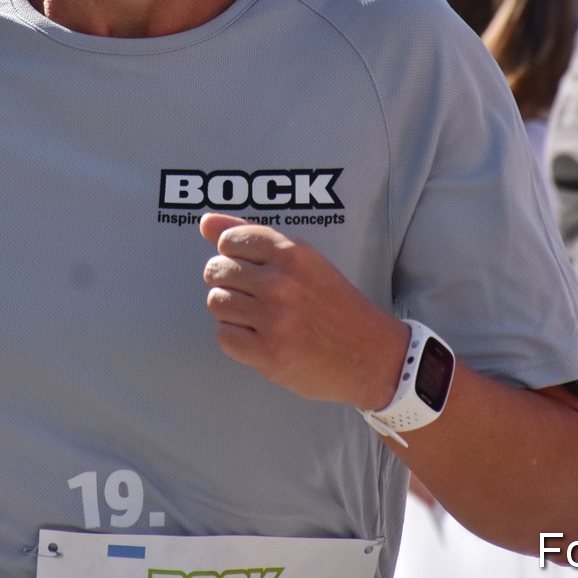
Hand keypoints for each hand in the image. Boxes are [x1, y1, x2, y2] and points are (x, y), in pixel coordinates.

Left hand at [199, 213, 407, 409]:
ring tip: (256, 317)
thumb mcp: (303, 260)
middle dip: (228, 283)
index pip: (229, 240)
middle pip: (216, 271)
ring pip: (216, 303)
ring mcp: (274, 319)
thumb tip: (206, 222)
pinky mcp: (269, 353)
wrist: (371, 354)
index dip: (233, 256)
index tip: (251, 268)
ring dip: (230, 311)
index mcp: (292, 253)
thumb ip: (252, 237)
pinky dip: (236, 339)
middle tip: (254, 296)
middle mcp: (281, 282)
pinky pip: (224, 336)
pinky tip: (259, 337)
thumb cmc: (334, 304)